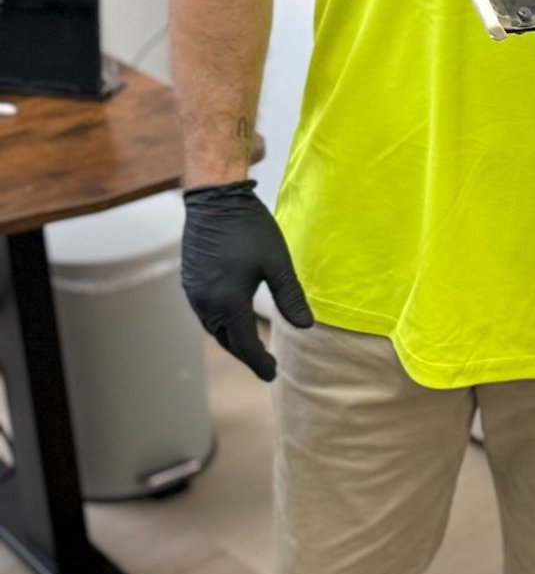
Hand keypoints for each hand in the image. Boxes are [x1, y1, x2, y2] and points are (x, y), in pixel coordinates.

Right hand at [180, 180, 312, 381]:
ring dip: (232, 339)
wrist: (215, 199)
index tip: (272, 375)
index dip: (259, 362)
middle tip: (265, 365)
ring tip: (250, 347)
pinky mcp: (190, 281)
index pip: (244, 344)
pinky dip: (221, 323)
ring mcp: (193, 292)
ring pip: (214, 327)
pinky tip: (233, 320)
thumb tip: (306, 326)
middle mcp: (205, 303)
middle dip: (246, 354)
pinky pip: (205, 313)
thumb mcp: (277, 263)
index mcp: (227, 302)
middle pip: (227, 340)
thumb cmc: (249, 229)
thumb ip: (290, 297)